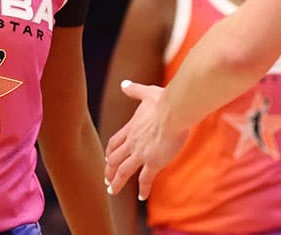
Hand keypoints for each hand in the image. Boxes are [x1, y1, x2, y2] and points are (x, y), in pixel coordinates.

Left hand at [104, 80, 188, 200]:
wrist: (174, 112)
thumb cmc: (164, 101)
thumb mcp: (147, 93)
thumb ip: (135, 90)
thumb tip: (124, 83)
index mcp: (131, 128)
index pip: (115, 142)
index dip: (110, 152)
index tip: (107, 158)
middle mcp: (132, 142)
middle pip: (114, 159)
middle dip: (109, 170)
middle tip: (106, 180)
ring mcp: (141, 154)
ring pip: (123, 172)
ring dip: (117, 183)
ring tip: (112, 191)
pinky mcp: (153, 162)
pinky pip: (145, 179)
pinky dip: (143, 189)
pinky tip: (142, 197)